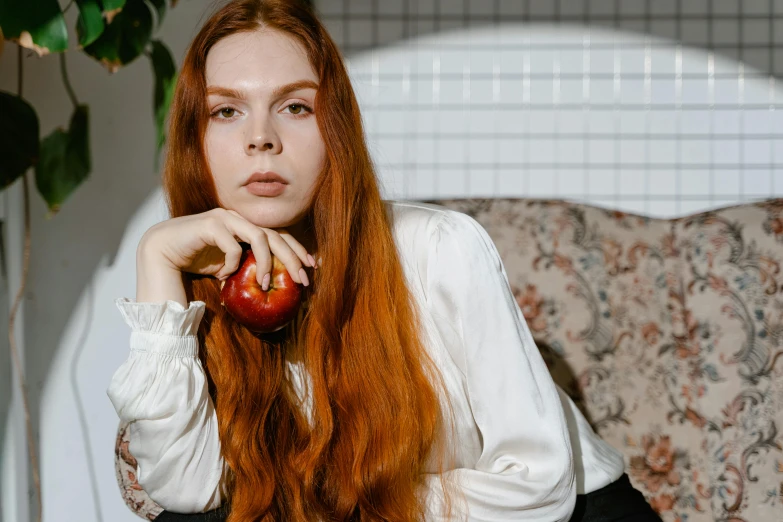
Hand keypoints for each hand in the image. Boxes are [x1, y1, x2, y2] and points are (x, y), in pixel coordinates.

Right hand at [139, 207, 314, 288]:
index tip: (311, 267)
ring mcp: (225, 219)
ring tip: (266, 283)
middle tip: (303, 279)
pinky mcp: (210, 224)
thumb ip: (246, 270)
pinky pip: (232, 245)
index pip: (278, 235)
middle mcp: (238, 219)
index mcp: (245, 227)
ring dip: (267, 261)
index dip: (296, 249)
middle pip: (275, 235)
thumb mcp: (227, 267)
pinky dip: (233, 262)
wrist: (160, 252)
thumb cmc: (194, 259)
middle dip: (293, 257)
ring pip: (260, 235)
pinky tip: (224, 276)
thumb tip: (269, 285)